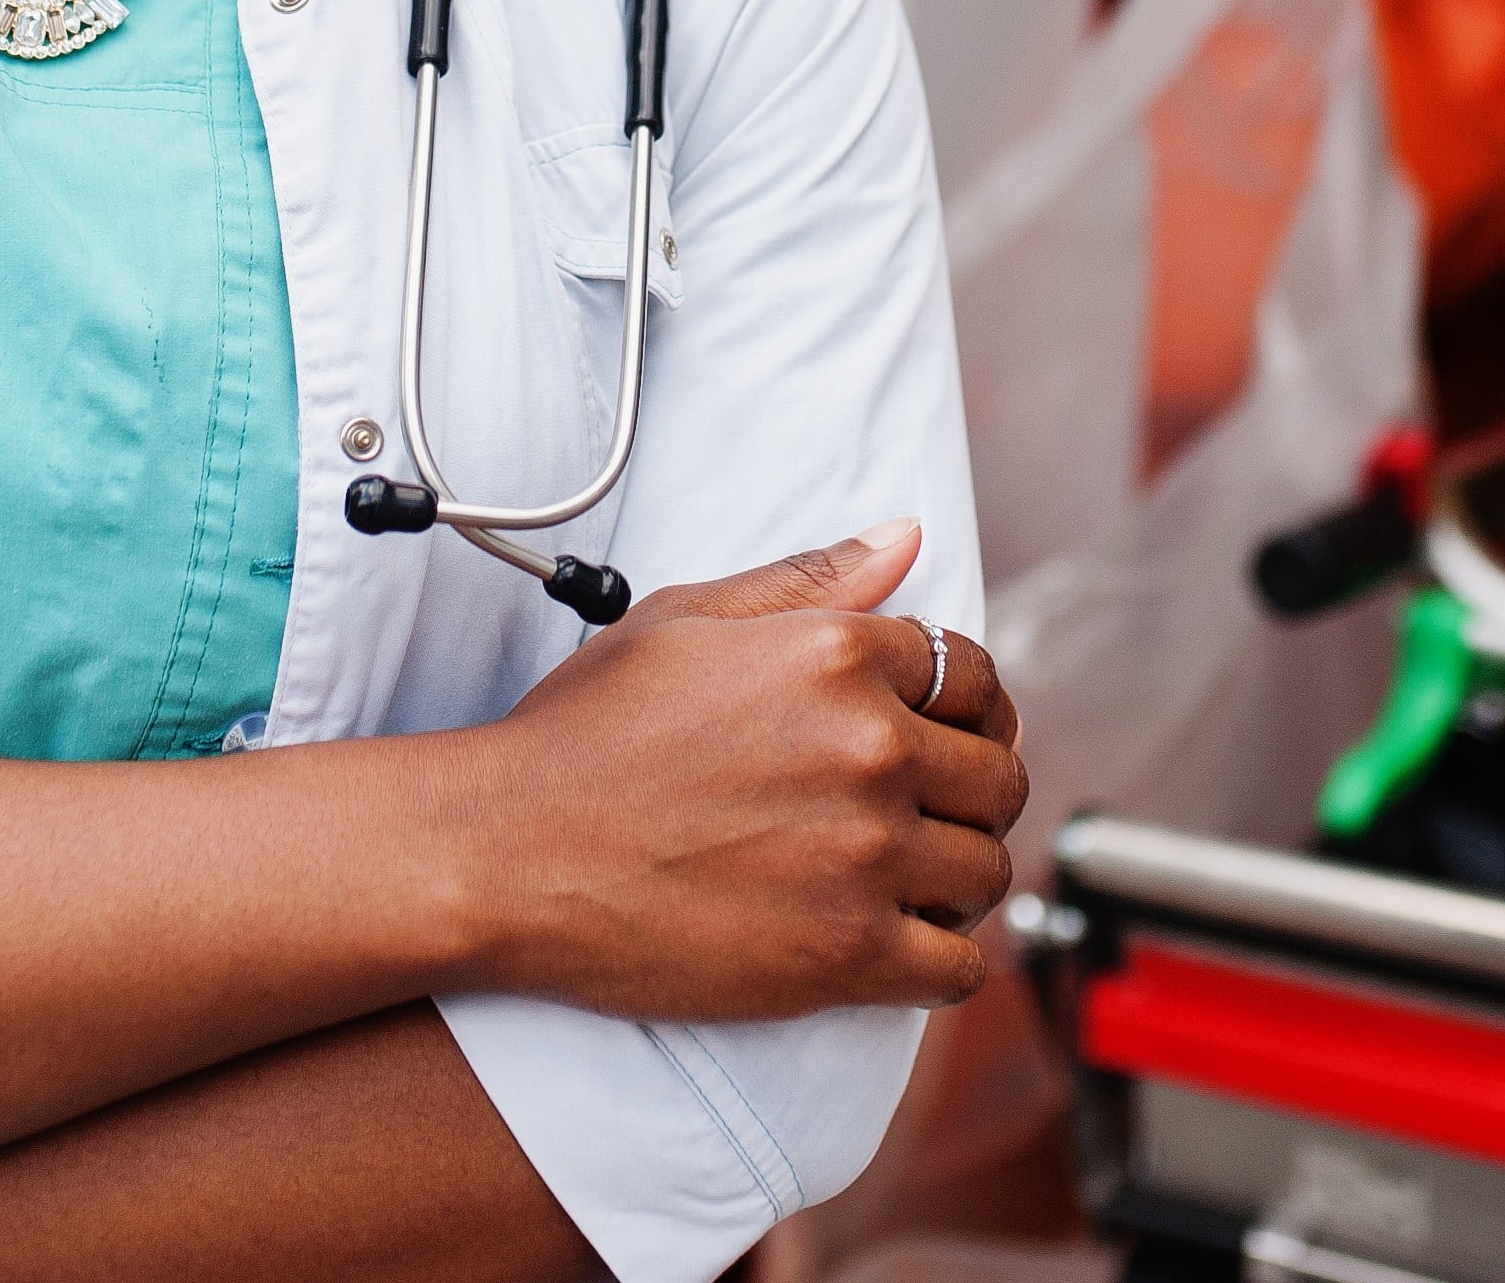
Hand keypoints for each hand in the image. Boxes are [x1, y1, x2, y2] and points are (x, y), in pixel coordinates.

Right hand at [459, 521, 1029, 1024]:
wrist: (506, 854)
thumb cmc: (584, 736)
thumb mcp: (684, 620)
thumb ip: (811, 580)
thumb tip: (908, 538)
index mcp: (838, 653)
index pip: (974, 676)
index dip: (966, 710)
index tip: (939, 740)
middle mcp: (869, 746)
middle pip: (997, 775)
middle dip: (970, 795)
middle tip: (920, 816)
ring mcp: (864, 854)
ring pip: (986, 869)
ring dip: (955, 878)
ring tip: (899, 881)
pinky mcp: (847, 953)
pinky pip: (958, 966)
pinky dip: (940, 961)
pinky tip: (894, 945)